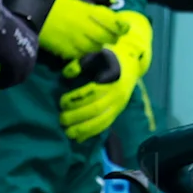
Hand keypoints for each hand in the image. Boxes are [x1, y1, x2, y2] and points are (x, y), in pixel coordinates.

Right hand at [0, 1, 42, 81]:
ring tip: (0, 84)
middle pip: (26, 69)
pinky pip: (12, 78)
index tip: (10, 72)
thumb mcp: (8, 33)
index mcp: (33, 40)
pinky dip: (5, 82)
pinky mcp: (17, 64)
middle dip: (15, 76)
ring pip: (20, 75)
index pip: (29, 59)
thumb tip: (1, 56)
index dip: (20, 67)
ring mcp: (26, 57)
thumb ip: (9, 46)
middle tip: (4, 81)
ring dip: (9, 81)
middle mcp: (33, 50)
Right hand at [33, 0, 136, 71]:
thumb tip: (114, 1)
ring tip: (90, 38)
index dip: (120, 26)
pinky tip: (78, 44)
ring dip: (97, 43)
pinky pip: (83, 55)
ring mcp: (79, 42)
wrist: (31, 10)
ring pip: (98, 48)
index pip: (116, 24)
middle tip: (106, 32)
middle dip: (110, 35)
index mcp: (92, 12)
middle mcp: (88, 29)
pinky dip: (84, 51)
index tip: (121, 25)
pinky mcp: (68, 53)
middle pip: (110, 38)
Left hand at [59, 11, 152, 144]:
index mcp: (112, 78)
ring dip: (84, 129)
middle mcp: (117, 94)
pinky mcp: (118, 112)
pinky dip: (92, 133)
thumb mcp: (95, 54)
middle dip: (77, 116)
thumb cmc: (108, 58)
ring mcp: (119, 105)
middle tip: (61, 119)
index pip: (93, 92)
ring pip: (101, 121)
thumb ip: (81, 63)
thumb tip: (67, 75)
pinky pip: (105, 126)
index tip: (62, 101)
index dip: (76, 99)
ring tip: (68, 133)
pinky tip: (80, 138)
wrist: (131, 65)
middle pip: (96, 109)